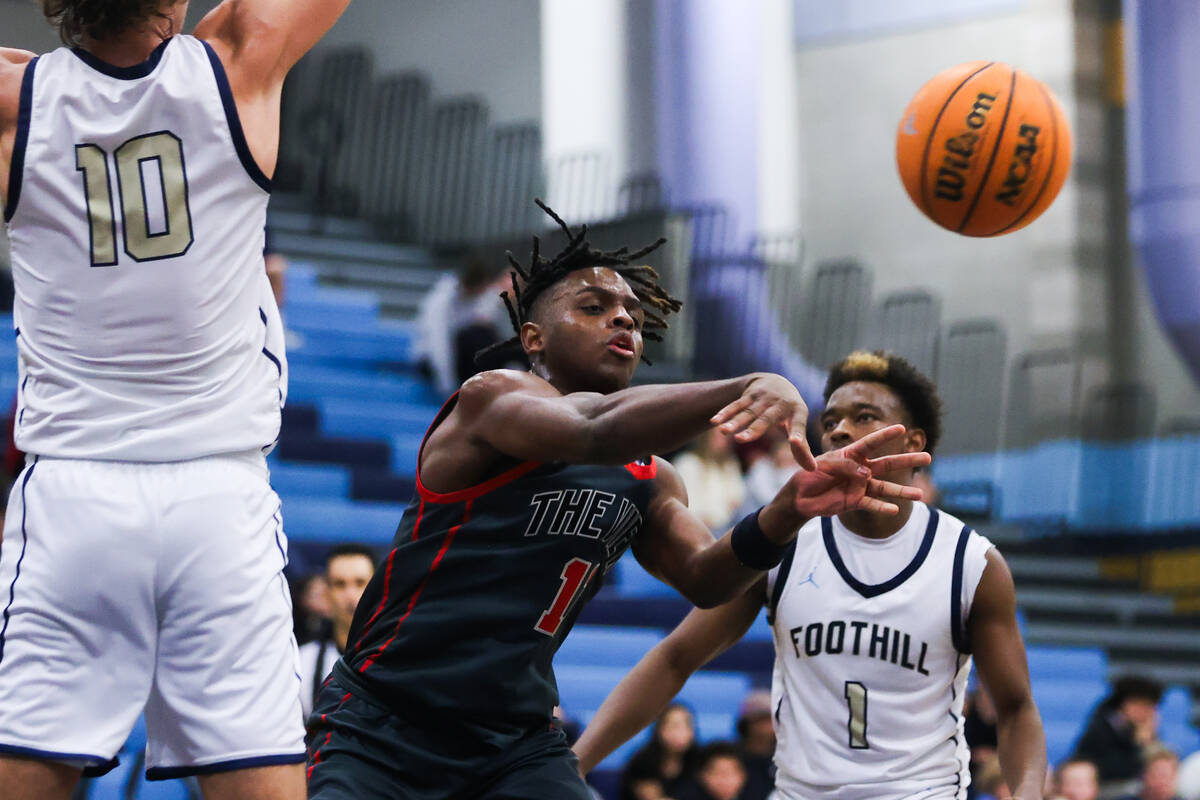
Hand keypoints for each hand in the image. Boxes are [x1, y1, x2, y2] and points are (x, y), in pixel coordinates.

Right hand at [710, 373, 815, 469]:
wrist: (775, 380)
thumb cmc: (788, 412)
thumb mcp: (797, 424)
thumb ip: (802, 448)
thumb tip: (813, 470)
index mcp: (797, 412)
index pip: (797, 425)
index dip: (797, 435)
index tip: (794, 443)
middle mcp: (779, 404)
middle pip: (765, 419)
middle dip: (753, 429)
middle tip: (741, 440)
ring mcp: (762, 398)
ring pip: (747, 412)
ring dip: (734, 421)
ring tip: (723, 431)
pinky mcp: (749, 395)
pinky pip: (736, 405)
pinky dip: (725, 412)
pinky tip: (714, 421)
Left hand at [785, 425, 930, 518]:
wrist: (800, 497)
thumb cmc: (810, 475)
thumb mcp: (825, 465)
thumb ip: (846, 466)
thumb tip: (867, 474)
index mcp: (851, 454)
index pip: (871, 443)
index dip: (886, 435)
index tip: (902, 428)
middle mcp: (860, 469)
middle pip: (887, 464)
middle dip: (906, 460)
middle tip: (928, 457)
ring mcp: (860, 486)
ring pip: (885, 487)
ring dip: (902, 491)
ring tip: (920, 494)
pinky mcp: (855, 501)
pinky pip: (872, 504)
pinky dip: (882, 508)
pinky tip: (895, 510)